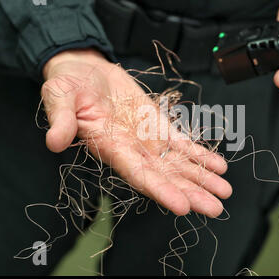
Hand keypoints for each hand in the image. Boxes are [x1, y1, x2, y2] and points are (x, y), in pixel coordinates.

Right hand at [42, 49, 231, 216]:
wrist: (85, 70)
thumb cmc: (67, 84)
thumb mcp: (58, 96)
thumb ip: (60, 120)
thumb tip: (54, 142)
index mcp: (110, 147)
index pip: (137, 175)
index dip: (160, 190)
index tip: (183, 207)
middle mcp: (132, 149)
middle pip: (164, 176)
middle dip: (190, 192)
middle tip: (215, 208)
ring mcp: (146, 139)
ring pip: (177, 163)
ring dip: (201, 177)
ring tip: (224, 190)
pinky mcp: (157, 125)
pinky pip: (181, 143)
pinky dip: (200, 154)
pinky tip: (218, 165)